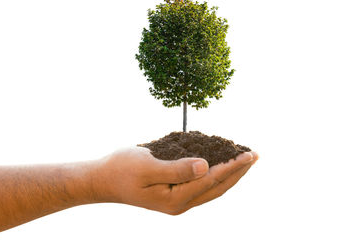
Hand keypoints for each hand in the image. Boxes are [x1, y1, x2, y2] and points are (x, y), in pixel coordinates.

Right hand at [93, 146, 257, 214]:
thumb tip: (206, 167)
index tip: (249, 153)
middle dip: (238, 171)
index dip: (232, 166)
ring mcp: (177, 200)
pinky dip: (215, 174)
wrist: (102, 180)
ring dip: (229, 174)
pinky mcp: (174, 193)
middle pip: (217, 188)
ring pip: (211, 188)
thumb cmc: (121, 170)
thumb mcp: (147, 167)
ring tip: (244, 160)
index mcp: (175, 198)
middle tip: (255, 155)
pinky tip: (220, 164)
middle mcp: (180, 203)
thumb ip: (177, 168)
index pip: (212, 180)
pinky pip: (201, 185)